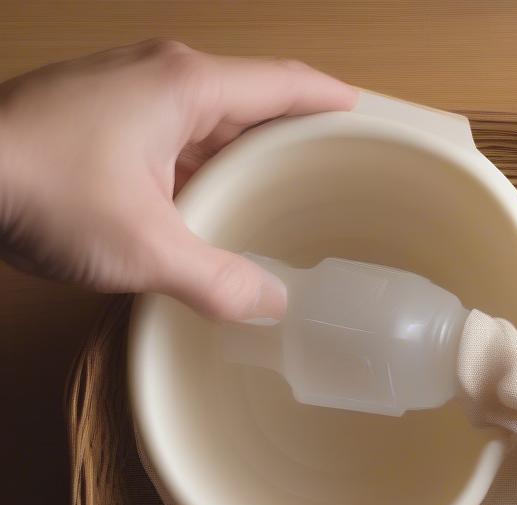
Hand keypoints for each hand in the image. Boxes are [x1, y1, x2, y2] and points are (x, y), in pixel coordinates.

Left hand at [0, 39, 356, 319]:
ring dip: (246, 159)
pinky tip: (213, 209)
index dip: (330, 101)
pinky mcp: (101, 122)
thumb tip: (270, 304)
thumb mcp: (146, 249)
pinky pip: (174, 141)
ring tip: (284, 200)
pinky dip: (204, 171)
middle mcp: (161, 79)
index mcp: (186, 88)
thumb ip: (218, 281)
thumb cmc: (41, 187)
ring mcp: (127, 97)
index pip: (283, 85)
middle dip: (294, 138)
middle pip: (251, 103)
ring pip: (210, 125)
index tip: (366, 117)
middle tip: (334, 176)